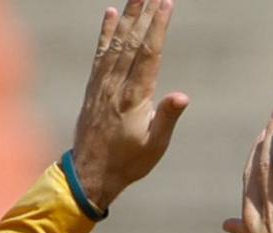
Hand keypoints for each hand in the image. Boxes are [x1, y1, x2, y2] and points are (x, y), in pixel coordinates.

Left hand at [69, 0, 188, 212]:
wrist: (90, 175)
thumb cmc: (128, 163)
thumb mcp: (154, 146)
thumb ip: (166, 119)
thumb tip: (182, 96)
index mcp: (134, 98)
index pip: (149, 54)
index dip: (158, 27)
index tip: (166, 4)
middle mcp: (116, 86)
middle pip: (132, 41)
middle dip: (144, 13)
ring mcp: (103, 85)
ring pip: (116, 43)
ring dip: (127, 16)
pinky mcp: (94, 87)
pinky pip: (100, 54)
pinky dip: (105, 33)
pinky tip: (110, 14)